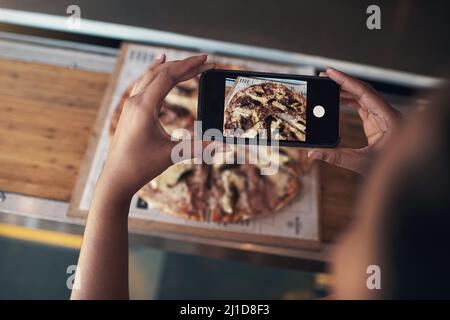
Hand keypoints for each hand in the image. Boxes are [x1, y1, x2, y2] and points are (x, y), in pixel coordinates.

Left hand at [99, 53, 214, 199]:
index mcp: (144, 108)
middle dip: (184, 64)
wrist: (116, 178)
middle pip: (161, 72)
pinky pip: (143, 83)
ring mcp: (130, 105)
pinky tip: (158, 65)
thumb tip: (225, 145)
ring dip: (170, 66)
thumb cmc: (141, 167)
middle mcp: (135, 102)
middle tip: (205, 61)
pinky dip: (154, 72)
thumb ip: (200, 147)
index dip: (190, 66)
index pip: (168, 77)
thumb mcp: (173, 155)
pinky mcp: (130, 111)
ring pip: (150, 75)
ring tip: (187, 61)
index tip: (207, 61)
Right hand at [307, 68, 401, 174]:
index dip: (346, 81)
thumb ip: (336, 158)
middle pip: (364, 90)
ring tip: (327, 86)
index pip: (365, 93)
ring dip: (345, 90)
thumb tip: (312, 154)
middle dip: (344, 81)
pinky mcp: (378, 121)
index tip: (330, 72)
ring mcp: (383, 116)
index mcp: (389, 118)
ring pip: (363, 96)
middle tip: (325, 74)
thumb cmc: (388, 169)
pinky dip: (349, 101)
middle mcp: (387, 113)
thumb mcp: (361, 163)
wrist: (403, 174)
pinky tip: (337, 100)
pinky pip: (362, 105)